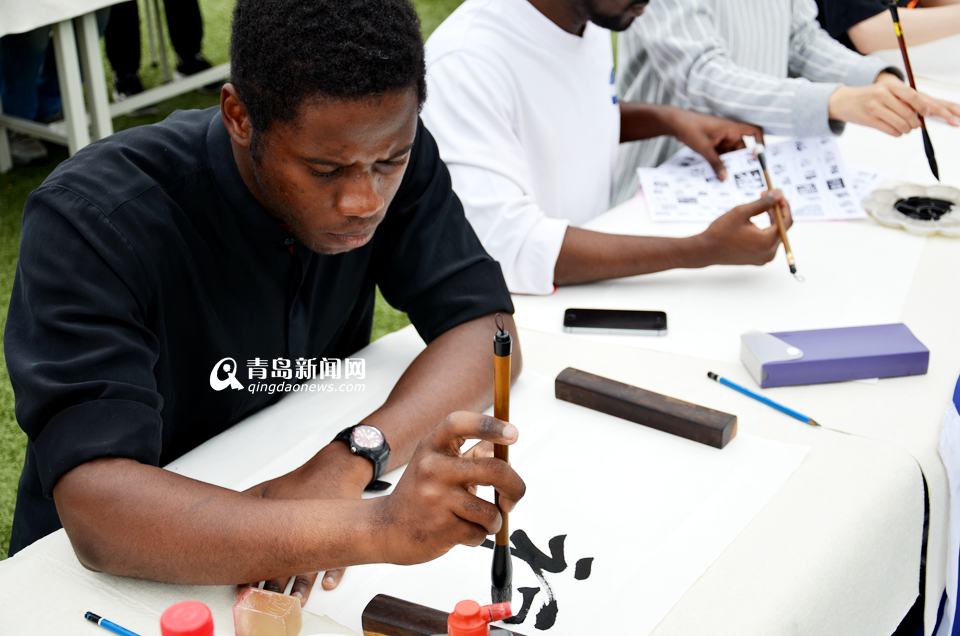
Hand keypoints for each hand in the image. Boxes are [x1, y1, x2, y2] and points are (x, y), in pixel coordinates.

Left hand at [241, 441, 369, 602]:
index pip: (261, 558)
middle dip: (273, 588)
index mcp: (280, 526)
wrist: (336, 469)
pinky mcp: (340, 537)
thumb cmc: (302, 481)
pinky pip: (339, 561)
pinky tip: (327, 584)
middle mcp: (300, 535)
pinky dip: (333, 575)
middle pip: (284, 569)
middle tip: (266, 599)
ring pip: (310, 571)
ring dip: (301, 589)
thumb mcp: (268, 490)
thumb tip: (224, 516)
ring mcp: (322, 537)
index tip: (245, 587)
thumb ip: (247, 504)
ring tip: (295, 601)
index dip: (252, 576)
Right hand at [373, 411, 524, 565]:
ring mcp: (436, 498)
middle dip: (515, 487)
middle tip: (514, 496)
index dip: (489, 425)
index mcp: (432, 446)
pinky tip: (459, 532)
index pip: (460, 424)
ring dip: (493, 520)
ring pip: (490, 511)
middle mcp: (432, 468)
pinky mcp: (441, 528)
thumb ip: (472, 455)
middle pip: (494, 470)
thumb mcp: (438, 464)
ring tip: (476, 520)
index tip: (513, 434)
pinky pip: (480, 534)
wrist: (387, 529)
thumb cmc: (422, 493)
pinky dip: (478, 536)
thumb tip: (505, 451)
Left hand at [666, 109, 763, 179]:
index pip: (754, 132)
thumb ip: (715, 164)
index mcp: (731, 128)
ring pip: (731, 153)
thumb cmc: (691, 129)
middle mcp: (729, 132)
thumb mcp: (704, 149)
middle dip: (742, 162)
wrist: (674, 123)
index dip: (760, 144)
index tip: (759, 159)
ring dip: (730, 164)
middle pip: (742, 148)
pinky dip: (721, 162)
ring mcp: (721, 138)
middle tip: (743, 177)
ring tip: (730, 179)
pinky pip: (721, 154)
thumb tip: (725, 178)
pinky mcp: (713, 143)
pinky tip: (719, 174)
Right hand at [697, 191, 792, 265]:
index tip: (776, 193)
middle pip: (782, 228)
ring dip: (771, 220)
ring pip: (775, 235)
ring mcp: (764, 258)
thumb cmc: (721, 231)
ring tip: (761, 207)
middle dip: (776, 211)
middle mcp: (769, 252)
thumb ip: (763, 203)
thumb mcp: (742, 212)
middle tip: (767, 196)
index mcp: (767, 241)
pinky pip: (767, 243)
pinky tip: (755, 222)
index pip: (786, 220)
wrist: (705, 251)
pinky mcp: (758, 260)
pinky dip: (765, 231)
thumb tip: (779, 193)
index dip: (783, 205)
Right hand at [829, 74, 959, 135]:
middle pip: (908, 113)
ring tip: (905, 128)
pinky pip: (890, 130)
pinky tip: (896, 131)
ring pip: (900, 123)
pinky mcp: (868, 120)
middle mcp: (882, 95)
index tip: (928, 114)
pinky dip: (896, 133)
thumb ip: (902, 98)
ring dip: (906, 129)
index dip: (923, 107)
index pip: (912, 96)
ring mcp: (874, 108)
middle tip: (915, 125)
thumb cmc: (868, 97)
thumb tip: (923, 111)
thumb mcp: (884, 91)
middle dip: (915, 122)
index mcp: (890, 86)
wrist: (842, 101)